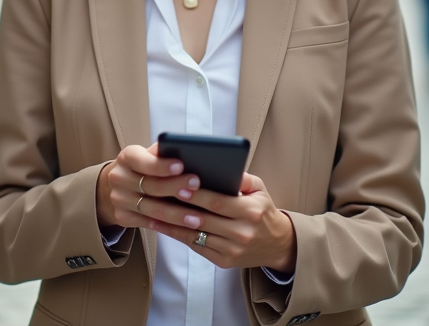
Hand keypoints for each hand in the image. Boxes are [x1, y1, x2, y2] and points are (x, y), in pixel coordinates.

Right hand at [96, 142, 188, 228]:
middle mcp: (119, 177)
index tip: (181, 166)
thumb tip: (188, 151)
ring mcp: (118, 199)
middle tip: (196, 188)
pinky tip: (184, 228)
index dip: (162, 165)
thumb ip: (163, 152)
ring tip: (197, 217)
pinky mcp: (121, 216)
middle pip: (150, 186)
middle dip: (175, 187)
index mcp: (127, 157)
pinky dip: (168, 227)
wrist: (116, 184)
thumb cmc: (143, 166)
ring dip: (176, 215)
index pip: (144, 161)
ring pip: (151, 209)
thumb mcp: (148, 154)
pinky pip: (148, 224)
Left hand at [137, 172, 296, 271]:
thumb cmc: (263, 211)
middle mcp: (241, 233)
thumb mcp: (259, 189)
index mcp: (250, 211)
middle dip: (178, 207)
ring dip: (171, 223)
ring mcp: (232, 249)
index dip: (196, 194)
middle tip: (156, 196)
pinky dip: (178, 236)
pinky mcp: (224, 261)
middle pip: (202, 218)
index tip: (177, 184)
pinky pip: (197, 246)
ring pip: (195, 235)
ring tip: (152, 211)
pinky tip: (163, 225)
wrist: (277, 244)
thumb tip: (219, 166)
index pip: (217, 201)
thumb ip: (241, 177)